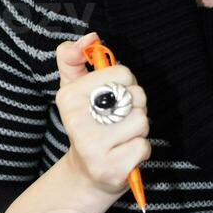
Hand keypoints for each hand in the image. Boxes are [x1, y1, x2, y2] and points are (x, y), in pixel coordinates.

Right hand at [55, 31, 151, 197]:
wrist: (86, 174)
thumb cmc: (87, 124)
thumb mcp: (73, 89)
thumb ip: (73, 58)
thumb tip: (91, 37)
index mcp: (69, 97)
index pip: (123, 73)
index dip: (126, 83)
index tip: (113, 96)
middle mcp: (77, 122)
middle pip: (136, 96)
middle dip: (134, 106)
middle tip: (117, 120)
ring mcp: (94, 148)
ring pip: (141, 121)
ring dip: (138, 129)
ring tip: (120, 137)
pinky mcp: (111, 169)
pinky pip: (144, 146)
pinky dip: (139, 150)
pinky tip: (123, 154)